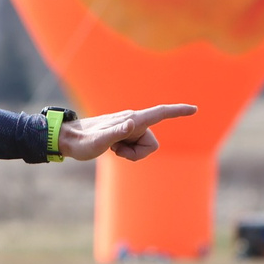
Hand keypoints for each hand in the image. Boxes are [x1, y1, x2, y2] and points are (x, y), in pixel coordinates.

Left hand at [59, 104, 195, 162]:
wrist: (68, 140)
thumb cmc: (82, 141)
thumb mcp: (99, 141)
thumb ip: (116, 132)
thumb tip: (132, 124)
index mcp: (132, 120)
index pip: (160, 113)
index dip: (177, 111)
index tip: (195, 109)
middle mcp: (133, 122)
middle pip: (152, 144)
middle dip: (138, 154)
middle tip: (116, 152)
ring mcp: (129, 129)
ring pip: (145, 149)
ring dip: (131, 155)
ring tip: (112, 150)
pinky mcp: (125, 135)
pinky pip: (136, 149)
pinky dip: (127, 154)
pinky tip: (112, 149)